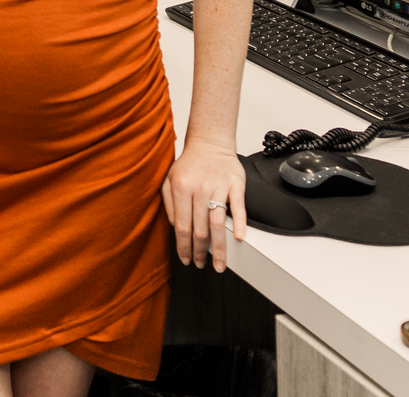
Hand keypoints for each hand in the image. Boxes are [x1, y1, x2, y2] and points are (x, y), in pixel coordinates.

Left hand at [161, 141, 247, 271]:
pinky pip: (238, 207)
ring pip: (217, 223)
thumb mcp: (169, 179)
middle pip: (199, 229)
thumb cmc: (190, 164)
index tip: (186, 259)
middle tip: (201, 265)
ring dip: (219, 248)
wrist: (210, 143)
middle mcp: (199, 189)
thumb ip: (168, 203)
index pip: (181, 226)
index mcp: (181, 189)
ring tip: (220, 264)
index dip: (183, 246)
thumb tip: (174, 227)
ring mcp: (218, 187)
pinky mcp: (235, 184)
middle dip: (199, 252)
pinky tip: (239, 238)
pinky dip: (240, 224)